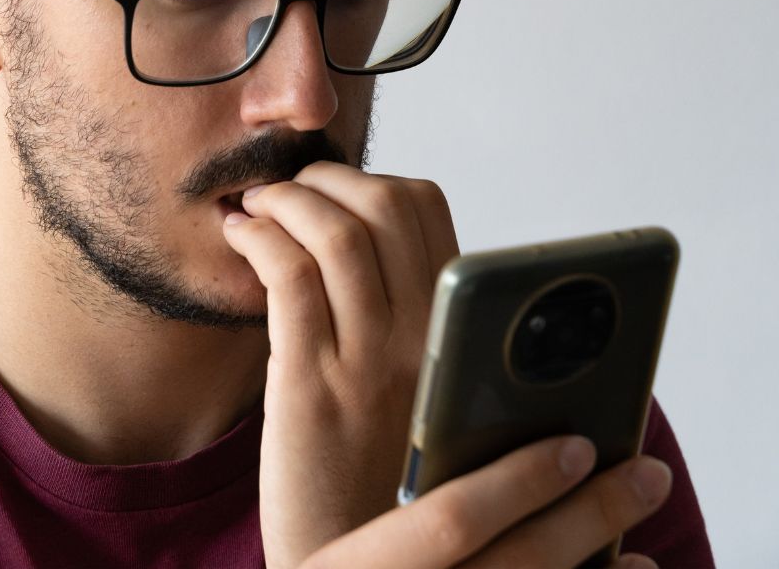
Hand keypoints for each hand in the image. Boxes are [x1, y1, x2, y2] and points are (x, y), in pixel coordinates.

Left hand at [220, 162, 458, 568]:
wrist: (362, 567)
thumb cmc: (384, 470)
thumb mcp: (423, 383)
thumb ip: (412, 314)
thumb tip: (364, 234)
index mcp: (452, 330)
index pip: (428, 208)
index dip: (373, 177)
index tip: (335, 189)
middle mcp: (421, 338)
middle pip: (383, 204)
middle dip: (326, 176)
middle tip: (290, 188)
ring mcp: (368, 362)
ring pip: (335, 231)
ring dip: (286, 197)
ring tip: (257, 204)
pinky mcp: (310, 385)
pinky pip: (288, 276)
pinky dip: (259, 235)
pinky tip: (239, 236)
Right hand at [298, 435, 672, 567]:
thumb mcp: (328, 543)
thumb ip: (386, 491)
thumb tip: (453, 423)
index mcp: (356, 565)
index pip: (450, 521)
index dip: (517, 483)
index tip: (576, 444)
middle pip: (518, 565)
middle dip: (589, 518)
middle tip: (648, 474)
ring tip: (642, 555)